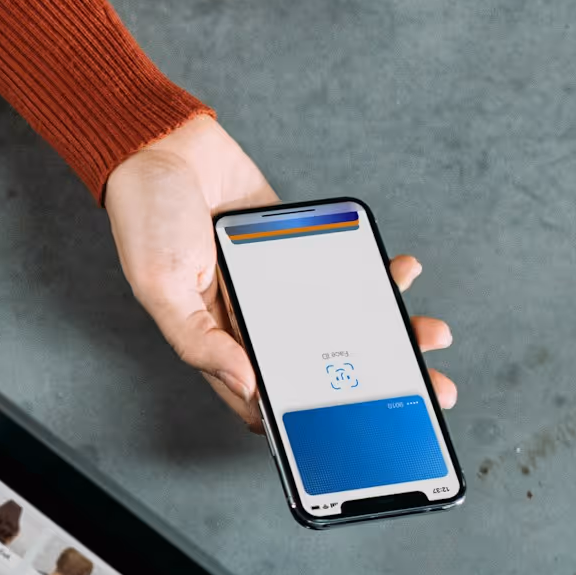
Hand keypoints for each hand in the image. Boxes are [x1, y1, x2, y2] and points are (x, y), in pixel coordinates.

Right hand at [103, 114, 456, 428]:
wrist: (165, 145)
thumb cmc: (144, 218)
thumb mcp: (162, 286)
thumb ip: (199, 340)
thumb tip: (246, 385)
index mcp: (217, 340)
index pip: (268, 396)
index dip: (309, 421)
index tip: (357, 429)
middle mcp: (252, 321)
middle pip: (319, 365)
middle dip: (373, 380)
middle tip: (424, 389)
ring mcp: (279, 287)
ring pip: (342, 321)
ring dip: (388, 329)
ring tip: (431, 334)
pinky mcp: (297, 251)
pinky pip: (344, 270)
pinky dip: (376, 272)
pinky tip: (403, 272)